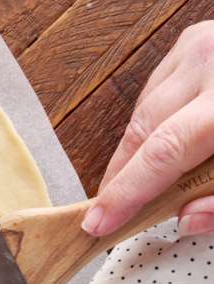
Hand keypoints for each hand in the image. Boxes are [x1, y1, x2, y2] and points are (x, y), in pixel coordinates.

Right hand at [82, 21, 213, 237]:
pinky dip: (149, 124)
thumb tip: (188, 218)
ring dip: (132, 153)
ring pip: (144, 112)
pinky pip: (154, 93)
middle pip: (144, 132)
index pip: (163, 152)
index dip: (126, 193)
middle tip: (106, 214)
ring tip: (130, 186)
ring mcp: (199, 48)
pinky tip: (153, 146)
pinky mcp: (192, 43)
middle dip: (121, 179)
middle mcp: (213, 64)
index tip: (99, 221)